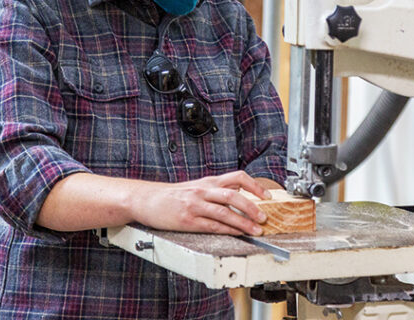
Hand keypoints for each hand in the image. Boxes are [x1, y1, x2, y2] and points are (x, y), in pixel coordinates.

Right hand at [131, 170, 271, 235]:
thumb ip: (216, 190)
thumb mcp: (196, 187)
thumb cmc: (172, 195)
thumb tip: (238, 194)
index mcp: (208, 182)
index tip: (267, 196)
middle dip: (252, 207)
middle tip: (263, 218)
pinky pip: (211, 225)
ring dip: (243, 223)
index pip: (237, 177)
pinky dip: (226, 230)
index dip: (254, 186)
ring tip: (255, 231)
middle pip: (233, 196)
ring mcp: (195, 205)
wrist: (146, 199)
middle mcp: (203, 191)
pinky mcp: (188, 220)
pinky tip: (235, 235)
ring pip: (225, 213)